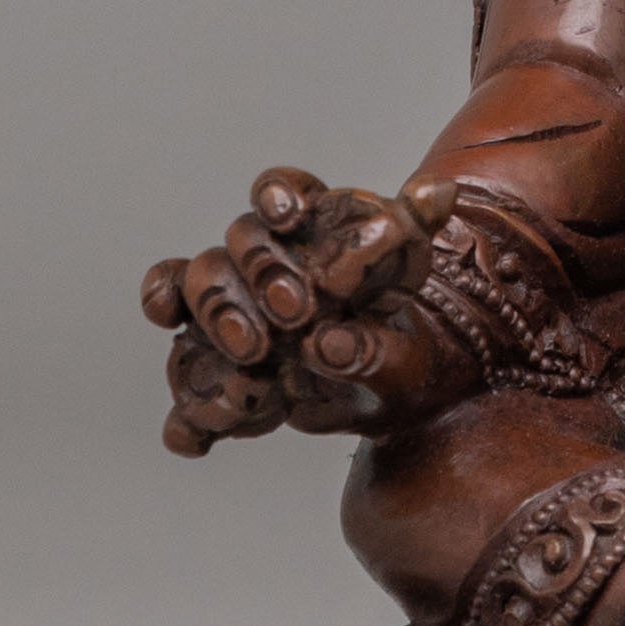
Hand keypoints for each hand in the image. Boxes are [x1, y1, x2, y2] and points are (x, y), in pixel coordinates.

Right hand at [143, 169, 444, 453]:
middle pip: (237, 245)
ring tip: (258, 357)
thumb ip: (420, 227)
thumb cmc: (394, 313)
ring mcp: (233, 309)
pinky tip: (194, 434)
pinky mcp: (219, 362)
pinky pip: (189, 379)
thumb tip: (437, 191)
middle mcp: (261, 261)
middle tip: (297, 312)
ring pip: (197, 292)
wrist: (385, 382)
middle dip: (260, 273)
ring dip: (220, 319)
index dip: (277, 195)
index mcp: (308, 226)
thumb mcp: (414, 268)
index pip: (280, 191)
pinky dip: (186, 407)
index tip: (288, 216)